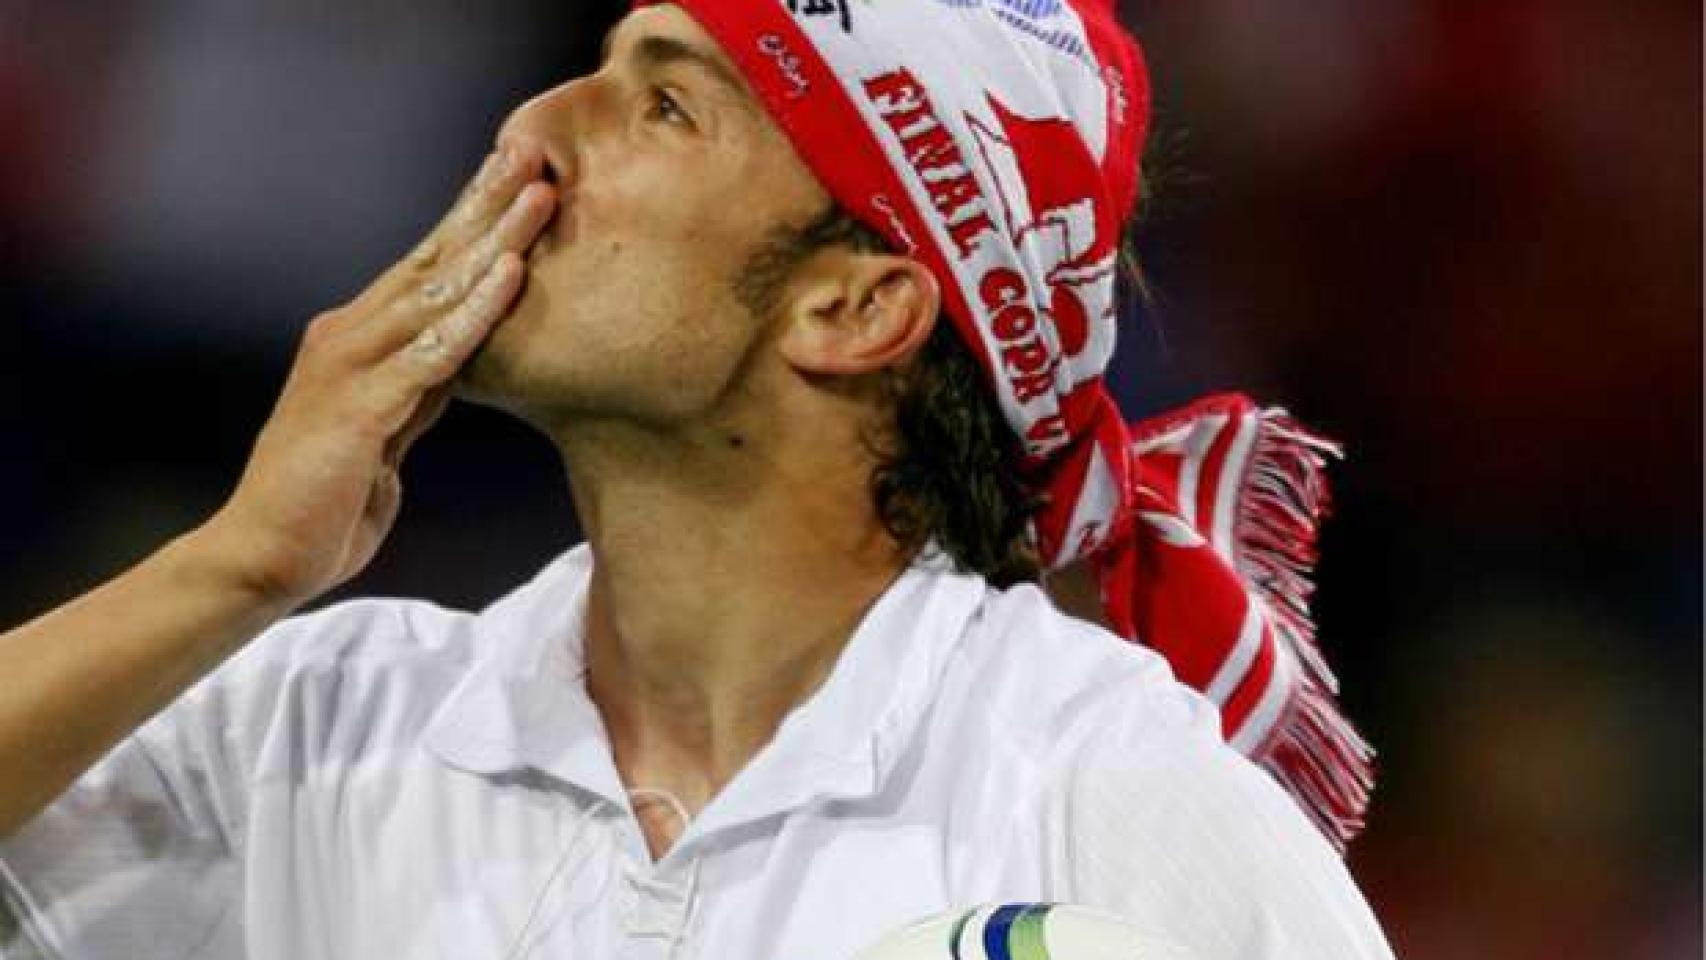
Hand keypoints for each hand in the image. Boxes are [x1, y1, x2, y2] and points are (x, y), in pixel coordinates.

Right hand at [203, 140, 556, 608]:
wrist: (263, 559)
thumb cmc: (324, 505)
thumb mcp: (386, 436)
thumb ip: (417, 394)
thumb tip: (457, 366)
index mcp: (356, 343)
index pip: (425, 270)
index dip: (472, 224)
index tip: (519, 182)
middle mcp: (348, 338)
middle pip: (432, 259)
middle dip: (485, 206)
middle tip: (535, 154)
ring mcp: (351, 367)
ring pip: (436, 290)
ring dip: (493, 241)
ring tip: (540, 197)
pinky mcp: (359, 406)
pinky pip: (432, 351)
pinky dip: (474, 312)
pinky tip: (510, 275)